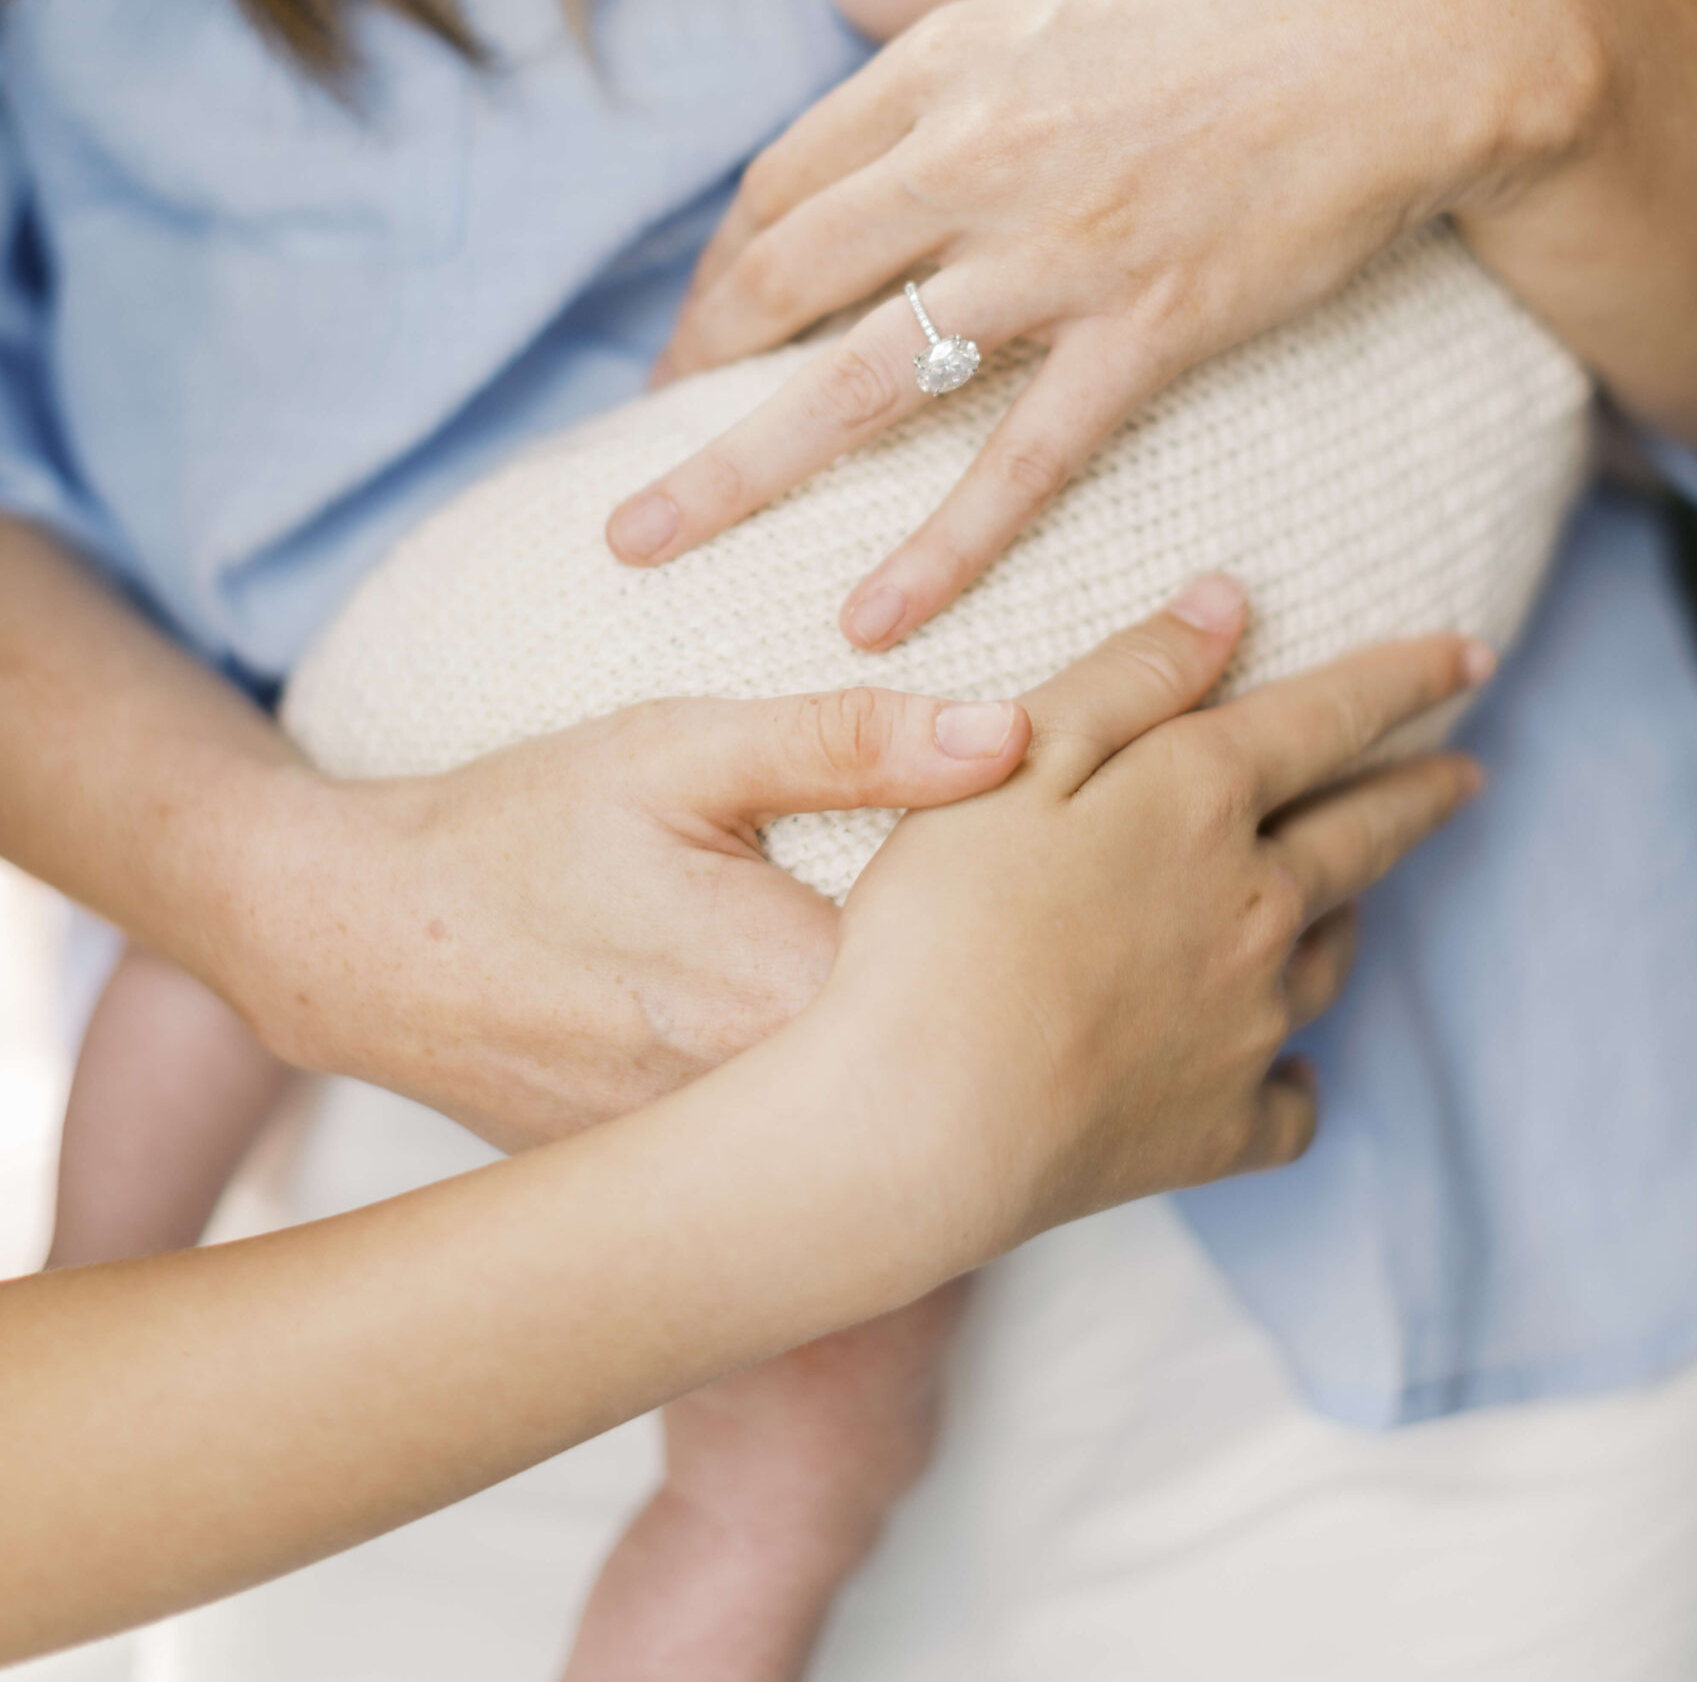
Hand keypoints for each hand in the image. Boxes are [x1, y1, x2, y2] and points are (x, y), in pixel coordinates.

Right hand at [246, 687, 1030, 1148]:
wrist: (359, 945)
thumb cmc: (517, 833)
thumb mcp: (676, 751)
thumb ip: (847, 740)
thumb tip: (1013, 731)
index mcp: (792, 998)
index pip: (998, 972)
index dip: (1070, 906)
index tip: (1111, 845)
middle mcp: (774, 1118)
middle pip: (969, 1058)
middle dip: (1035, 984)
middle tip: (1092, 902)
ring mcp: (736, 1173)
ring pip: (909, 1112)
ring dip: (964, 1041)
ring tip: (1021, 958)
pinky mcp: (705, 1192)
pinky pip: (836, 1146)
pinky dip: (880, 1085)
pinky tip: (907, 1025)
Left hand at [614, 0, 1591, 644]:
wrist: (1392, 31)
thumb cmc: (1228, 17)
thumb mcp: (1053, 15)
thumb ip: (952, 90)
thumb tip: (870, 165)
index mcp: (941, 66)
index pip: (781, 188)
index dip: (721, 280)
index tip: (697, 348)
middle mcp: (971, 152)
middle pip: (779, 280)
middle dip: (687, 376)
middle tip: (628, 460)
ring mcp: (1055, 246)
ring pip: (858, 377)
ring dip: (734, 468)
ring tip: (642, 544)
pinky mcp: (1149, 324)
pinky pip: (1021, 458)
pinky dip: (939, 546)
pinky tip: (871, 617)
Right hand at [820, 585, 1486, 1254]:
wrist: (925, 1120)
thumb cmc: (946, 921)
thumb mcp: (1018, 756)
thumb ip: (1129, 675)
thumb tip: (1226, 601)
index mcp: (1205, 802)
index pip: (1333, 717)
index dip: (1407, 678)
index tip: (1467, 655)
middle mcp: (1258, 906)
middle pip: (1364, 836)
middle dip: (1420, 796)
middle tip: (1465, 776)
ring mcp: (1248, 1023)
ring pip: (1332, 958)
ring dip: (1351, 915)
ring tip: (1356, 902)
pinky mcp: (1221, 1126)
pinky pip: (1290, 1098)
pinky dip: (1293, 1077)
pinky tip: (1284, 1073)